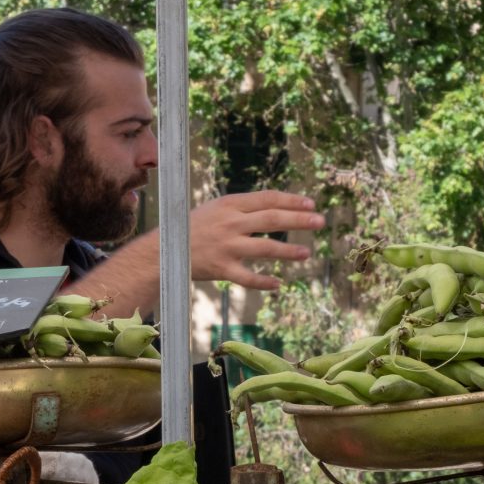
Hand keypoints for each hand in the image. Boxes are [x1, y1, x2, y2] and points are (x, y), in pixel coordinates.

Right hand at [188, 191, 324, 289]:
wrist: (163, 251)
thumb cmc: (192, 228)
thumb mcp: (215, 209)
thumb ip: (242, 208)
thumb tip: (275, 206)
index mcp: (229, 204)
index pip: (267, 199)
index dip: (291, 201)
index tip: (311, 204)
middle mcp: (230, 223)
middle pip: (271, 219)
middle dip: (298, 220)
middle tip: (320, 222)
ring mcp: (226, 246)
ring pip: (264, 248)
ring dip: (287, 251)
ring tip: (306, 253)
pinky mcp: (221, 268)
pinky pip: (247, 278)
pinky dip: (263, 282)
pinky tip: (277, 284)